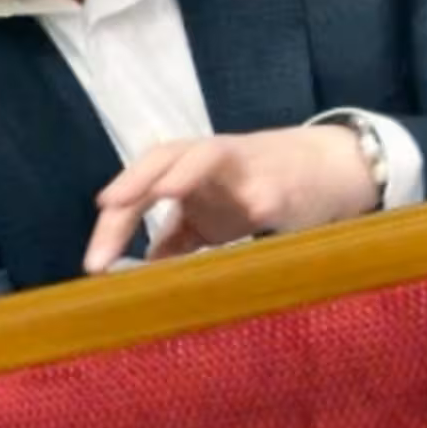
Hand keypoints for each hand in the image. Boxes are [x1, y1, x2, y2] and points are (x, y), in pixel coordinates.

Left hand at [82, 126, 377, 272]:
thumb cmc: (262, 190)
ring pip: (206, 156)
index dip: (116, 219)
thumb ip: (178, 238)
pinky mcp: (280, 185)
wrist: (332, 168)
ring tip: (162, 191)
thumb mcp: (213, 216)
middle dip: (133, 186)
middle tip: (107, 210)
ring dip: (183, 170)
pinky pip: (262, 196)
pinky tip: (247, 216)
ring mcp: (245, 169)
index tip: (95, 259)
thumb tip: (139, 272)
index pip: (141, 185)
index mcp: (187, 169)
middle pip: (162, 157)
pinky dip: (253, 205)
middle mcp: (209, 160)